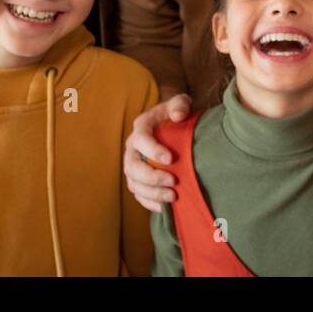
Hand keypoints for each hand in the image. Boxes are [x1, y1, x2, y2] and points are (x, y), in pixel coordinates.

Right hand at [123, 93, 191, 211]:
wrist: (172, 125)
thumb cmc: (177, 113)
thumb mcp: (180, 104)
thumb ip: (180, 105)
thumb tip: (178, 115)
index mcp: (141, 126)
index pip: (141, 139)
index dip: (152, 150)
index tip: (170, 159)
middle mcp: (132, 147)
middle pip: (132, 166)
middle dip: (151, 177)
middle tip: (173, 182)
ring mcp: (132, 164)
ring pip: (133, 183)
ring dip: (151, 192)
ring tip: (172, 196)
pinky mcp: (137, 178)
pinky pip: (137, 194)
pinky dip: (149, 202)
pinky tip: (164, 207)